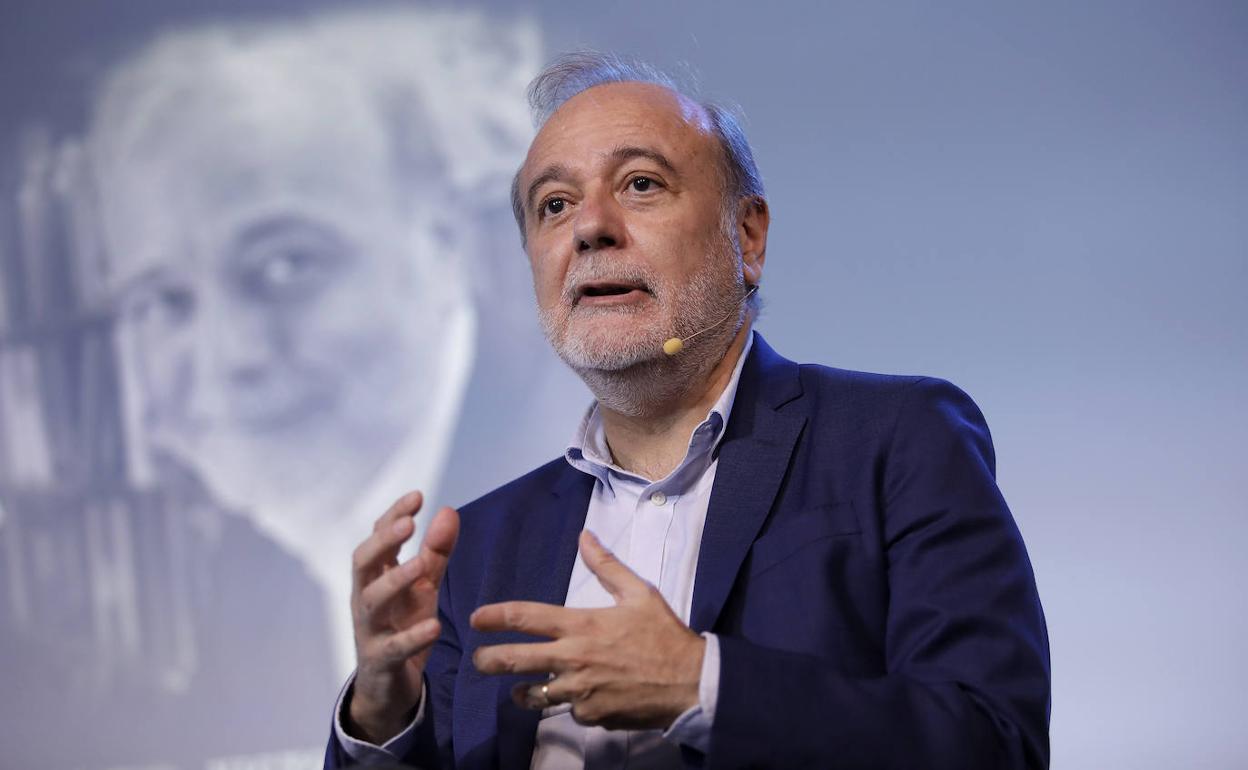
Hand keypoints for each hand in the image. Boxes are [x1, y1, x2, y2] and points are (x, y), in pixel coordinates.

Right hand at [347, 491, 458, 743]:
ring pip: (371, 602)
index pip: (377, 539)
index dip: (393, 516)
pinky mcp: (381, 660)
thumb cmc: (402, 626)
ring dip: (394, 581)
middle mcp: (366, 598)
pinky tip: (434, 626)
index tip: (417, 496)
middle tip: (408, 524)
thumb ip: (436, 552)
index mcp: (376, 577)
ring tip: (420, 566)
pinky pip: (394, 648)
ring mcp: (370, 630)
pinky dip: (413, 637)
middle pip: (363, 563)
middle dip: (383, 541)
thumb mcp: (423, 587)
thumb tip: (448, 511)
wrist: (388, 687)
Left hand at [471, 530, 704, 729]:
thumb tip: (585, 536)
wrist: (690, 683)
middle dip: (488, 660)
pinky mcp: (590, 716)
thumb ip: (607, 566)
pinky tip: (576, 699)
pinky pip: (567, 711)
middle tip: (477, 659)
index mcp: (582, 624)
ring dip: (520, 691)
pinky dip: (567, 705)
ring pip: (533, 694)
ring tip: (516, 688)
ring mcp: (579, 691)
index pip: (526, 617)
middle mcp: (573, 658)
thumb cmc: (664, 635)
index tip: (476, 619)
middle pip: (514, 660)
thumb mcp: (639, 593)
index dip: (495, 616)